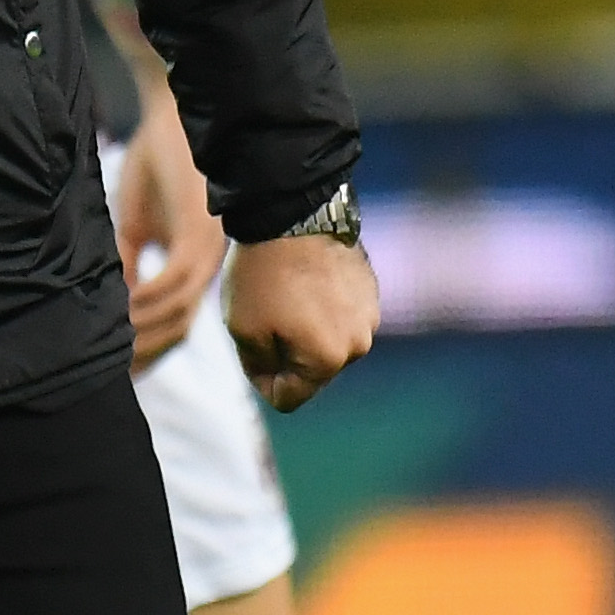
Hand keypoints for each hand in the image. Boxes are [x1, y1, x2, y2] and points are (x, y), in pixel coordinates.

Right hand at [110, 95, 223, 366]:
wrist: (174, 118)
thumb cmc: (156, 164)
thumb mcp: (136, 225)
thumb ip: (128, 261)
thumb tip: (115, 300)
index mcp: (194, 266)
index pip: (176, 325)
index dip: (148, 351)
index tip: (118, 369)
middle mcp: (206, 266)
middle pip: (178, 329)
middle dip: (142, 351)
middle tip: (107, 368)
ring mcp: (205, 254)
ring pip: (176, 312)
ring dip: (139, 328)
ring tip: (105, 339)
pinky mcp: (196, 236)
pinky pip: (170, 282)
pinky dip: (143, 298)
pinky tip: (117, 303)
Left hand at [228, 230, 378, 412]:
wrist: (292, 217)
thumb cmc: (262, 276)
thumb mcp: (243, 331)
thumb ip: (261, 367)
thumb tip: (278, 384)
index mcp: (328, 360)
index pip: (289, 397)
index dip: (262, 380)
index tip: (249, 349)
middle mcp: (359, 344)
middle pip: (311, 372)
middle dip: (284, 355)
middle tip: (262, 318)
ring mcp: (370, 317)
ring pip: (327, 344)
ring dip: (304, 333)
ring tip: (284, 298)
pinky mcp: (371, 293)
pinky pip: (340, 318)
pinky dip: (321, 311)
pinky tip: (302, 285)